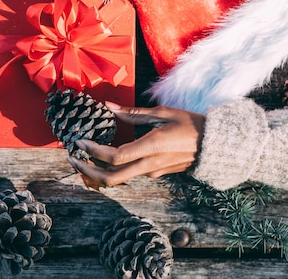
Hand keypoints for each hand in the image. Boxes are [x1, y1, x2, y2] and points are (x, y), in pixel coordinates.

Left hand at [67, 102, 203, 186]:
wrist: (215, 145)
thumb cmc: (190, 124)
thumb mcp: (163, 113)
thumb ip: (134, 113)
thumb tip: (109, 106)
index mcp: (150, 148)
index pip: (114, 157)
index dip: (93, 152)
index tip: (79, 143)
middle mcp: (149, 165)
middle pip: (111, 178)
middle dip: (87, 170)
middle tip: (72, 158)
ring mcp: (152, 172)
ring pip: (119, 179)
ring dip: (97, 171)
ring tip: (82, 157)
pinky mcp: (155, 173)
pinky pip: (129, 174)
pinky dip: (112, 168)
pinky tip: (104, 156)